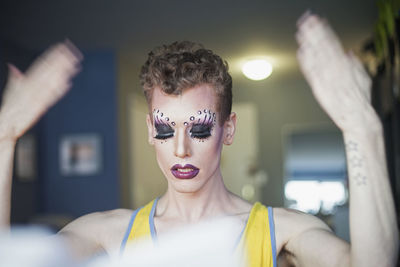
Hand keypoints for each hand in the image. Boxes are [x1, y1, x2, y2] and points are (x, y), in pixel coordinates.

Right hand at [0, 40, 81, 140]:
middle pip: (48, 69)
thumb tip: (13, 67)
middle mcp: (31, 86)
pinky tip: (67, 84)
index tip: (61, 46)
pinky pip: (50, 97)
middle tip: (72, 51)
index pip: (41, 63)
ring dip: (63, 72)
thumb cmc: (10, 108)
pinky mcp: (39, 107)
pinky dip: (58, 90)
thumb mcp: (11, 90)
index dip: (52, 54)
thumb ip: (15, 78)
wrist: (6, 124)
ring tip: (74, 64)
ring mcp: (35, 96)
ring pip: (51, 80)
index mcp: (26, 81)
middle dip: (60, 60)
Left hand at [296, 13, 380, 134]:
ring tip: (300, 33)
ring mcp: (325, 78)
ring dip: (308, 43)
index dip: (325, 31)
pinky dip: (305, 62)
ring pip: (315, 57)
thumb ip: (354, 64)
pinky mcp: (318, 88)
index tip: (319, 22)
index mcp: (345, 65)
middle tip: (306, 21)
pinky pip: (311, 72)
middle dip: (314, 33)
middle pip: (322, 47)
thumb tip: (349, 53)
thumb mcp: (362, 77)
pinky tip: (300, 53)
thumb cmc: (358, 99)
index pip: (333, 43)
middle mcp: (334, 69)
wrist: (355, 115)